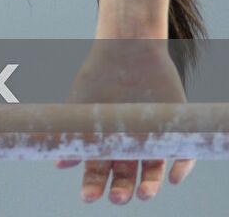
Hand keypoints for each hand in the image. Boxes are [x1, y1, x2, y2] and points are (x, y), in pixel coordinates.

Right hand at [55, 39, 194, 202]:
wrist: (128, 45)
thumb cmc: (100, 73)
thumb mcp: (82, 103)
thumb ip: (73, 133)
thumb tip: (60, 163)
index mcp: (105, 139)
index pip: (99, 171)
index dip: (93, 186)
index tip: (87, 197)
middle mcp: (128, 143)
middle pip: (126, 177)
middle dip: (121, 191)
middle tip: (117, 197)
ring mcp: (153, 137)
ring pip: (153, 172)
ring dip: (149, 187)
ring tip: (143, 193)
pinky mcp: (174, 129)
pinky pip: (181, 156)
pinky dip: (180, 169)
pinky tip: (172, 177)